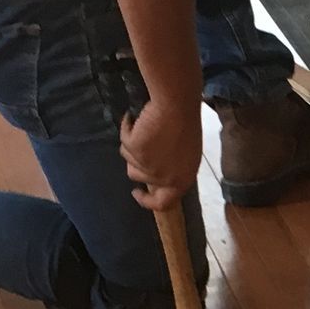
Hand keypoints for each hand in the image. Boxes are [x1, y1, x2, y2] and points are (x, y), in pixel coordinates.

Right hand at [119, 95, 201, 211]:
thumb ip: (172, 170)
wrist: (177, 105)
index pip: (161, 203)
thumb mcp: (186, 155)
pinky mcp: (135, 151)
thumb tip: (155, 179)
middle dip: (135, 160)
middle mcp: (164, 178)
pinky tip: (134, 118)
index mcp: (181, 181)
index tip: (137, 192)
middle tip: (136, 148)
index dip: (146, 201)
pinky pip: (123, 141)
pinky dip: (126, 128)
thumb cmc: (185, 124)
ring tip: (145, 127)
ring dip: (133, 144)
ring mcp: (148, 166)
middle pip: (137, 176)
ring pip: (128, 159)